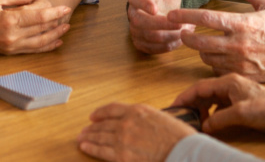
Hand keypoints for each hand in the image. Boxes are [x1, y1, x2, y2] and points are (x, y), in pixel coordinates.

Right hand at [0, 0, 71, 53]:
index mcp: (9, 20)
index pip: (39, 17)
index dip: (55, 13)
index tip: (65, 8)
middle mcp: (12, 36)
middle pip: (42, 29)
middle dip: (57, 23)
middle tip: (68, 15)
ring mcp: (11, 46)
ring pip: (40, 42)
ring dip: (55, 36)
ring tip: (65, 29)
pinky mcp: (9, 52)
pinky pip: (32, 50)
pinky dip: (45, 47)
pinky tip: (54, 43)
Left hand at [77, 102, 195, 161]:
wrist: (183, 151)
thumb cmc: (178, 137)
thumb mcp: (160, 117)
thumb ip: (144, 119)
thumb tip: (135, 123)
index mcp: (137, 110)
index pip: (112, 108)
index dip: (100, 113)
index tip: (93, 116)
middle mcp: (127, 122)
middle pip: (103, 124)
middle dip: (92, 127)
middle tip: (84, 130)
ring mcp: (123, 139)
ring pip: (100, 136)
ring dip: (89, 137)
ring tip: (81, 138)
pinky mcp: (122, 156)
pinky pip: (101, 151)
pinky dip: (91, 148)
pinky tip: (84, 147)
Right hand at [127, 0, 191, 53]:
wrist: (166, 5)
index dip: (143, 4)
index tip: (156, 8)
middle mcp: (133, 13)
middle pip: (140, 22)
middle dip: (161, 25)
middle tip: (182, 24)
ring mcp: (136, 29)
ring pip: (146, 37)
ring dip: (167, 36)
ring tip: (185, 30)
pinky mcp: (141, 42)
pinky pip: (150, 49)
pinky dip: (165, 47)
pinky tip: (178, 40)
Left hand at [169, 0, 264, 81]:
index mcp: (243, 23)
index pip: (206, 18)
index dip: (185, 15)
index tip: (172, 15)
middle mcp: (239, 45)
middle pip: (200, 42)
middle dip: (186, 37)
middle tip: (182, 31)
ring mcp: (241, 63)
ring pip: (207, 58)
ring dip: (201, 50)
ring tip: (203, 43)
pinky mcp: (244, 75)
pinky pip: (219, 71)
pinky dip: (214, 63)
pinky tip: (218, 56)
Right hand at [171, 74, 264, 135]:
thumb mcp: (242, 114)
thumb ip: (220, 119)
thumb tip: (204, 125)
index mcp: (228, 82)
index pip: (199, 87)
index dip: (185, 97)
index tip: (174, 107)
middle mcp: (229, 86)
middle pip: (203, 93)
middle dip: (191, 104)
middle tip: (181, 117)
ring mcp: (235, 95)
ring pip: (210, 100)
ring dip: (201, 110)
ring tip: (194, 122)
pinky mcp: (240, 104)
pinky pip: (219, 107)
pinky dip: (212, 115)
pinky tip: (210, 124)